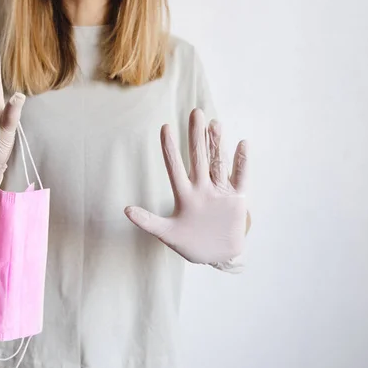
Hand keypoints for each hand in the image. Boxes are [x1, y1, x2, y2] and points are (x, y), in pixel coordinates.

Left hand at [125, 109, 247, 269]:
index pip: (175, 168)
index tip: (165, 128)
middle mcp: (202, 188)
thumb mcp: (166, 233)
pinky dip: (242, 162)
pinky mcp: (237, 198)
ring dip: (217, 144)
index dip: (170, 149)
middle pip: (198, 158)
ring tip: (215, 124)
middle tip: (195, 112)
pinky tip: (241, 145)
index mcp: (184, 195)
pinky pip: (240, 177)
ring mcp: (220, 191)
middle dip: (196, 136)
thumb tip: (125, 210)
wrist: (217, 255)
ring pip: (218, 163)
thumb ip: (148, 221)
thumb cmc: (190, 243)